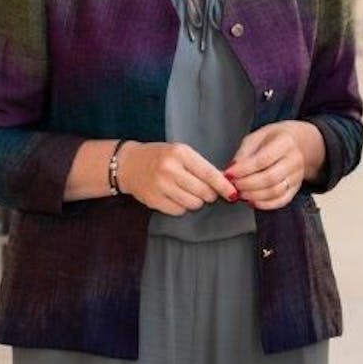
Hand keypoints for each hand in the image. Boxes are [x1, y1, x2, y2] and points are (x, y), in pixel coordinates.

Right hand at [118, 142, 235, 215]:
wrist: (128, 164)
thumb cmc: (160, 156)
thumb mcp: (180, 152)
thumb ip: (201, 166)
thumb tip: (225, 182)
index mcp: (180, 153)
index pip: (209, 173)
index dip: (223, 186)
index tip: (234, 193)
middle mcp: (170, 169)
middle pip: (203, 192)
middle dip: (210, 195)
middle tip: (206, 191)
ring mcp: (160, 186)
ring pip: (193, 204)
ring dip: (196, 202)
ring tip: (188, 192)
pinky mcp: (153, 200)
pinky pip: (179, 211)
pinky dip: (182, 207)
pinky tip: (176, 197)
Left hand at [224, 122, 313, 210]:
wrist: (296, 144)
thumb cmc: (274, 139)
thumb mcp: (257, 137)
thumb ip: (244, 153)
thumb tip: (232, 169)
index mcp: (285, 143)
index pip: (263, 160)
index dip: (244, 169)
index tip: (229, 173)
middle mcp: (294, 160)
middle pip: (270, 178)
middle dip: (247, 184)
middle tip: (232, 185)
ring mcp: (297, 176)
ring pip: (275, 191)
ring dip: (253, 195)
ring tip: (240, 193)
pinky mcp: (295, 188)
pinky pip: (281, 201)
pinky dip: (264, 204)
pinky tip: (251, 201)